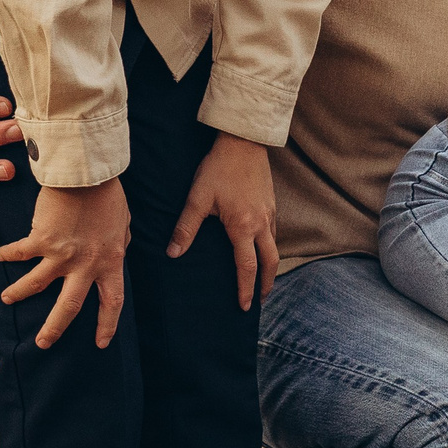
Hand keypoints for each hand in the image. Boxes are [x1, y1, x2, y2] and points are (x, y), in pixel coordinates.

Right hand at [0, 179, 129, 348]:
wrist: (87, 173)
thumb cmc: (108, 195)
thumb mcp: (123, 224)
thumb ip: (119, 243)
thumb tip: (118, 251)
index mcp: (111, 261)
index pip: (112, 301)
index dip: (108, 324)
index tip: (101, 343)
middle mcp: (86, 264)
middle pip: (69, 307)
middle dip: (54, 329)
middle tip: (42, 344)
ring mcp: (62, 254)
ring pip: (36, 285)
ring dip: (18, 293)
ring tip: (6, 299)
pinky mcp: (41, 240)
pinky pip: (20, 253)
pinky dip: (8, 254)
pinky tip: (0, 254)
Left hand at [168, 136, 278, 310]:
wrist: (243, 141)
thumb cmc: (218, 168)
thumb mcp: (197, 198)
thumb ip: (186, 228)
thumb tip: (172, 253)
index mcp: (243, 227)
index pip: (248, 267)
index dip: (246, 289)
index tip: (245, 305)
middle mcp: (262, 224)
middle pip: (270, 262)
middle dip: (266, 284)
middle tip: (259, 300)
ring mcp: (270, 213)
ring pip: (275, 247)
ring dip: (269, 266)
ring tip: (261, 278)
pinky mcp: (272, 203)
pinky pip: (275, 232)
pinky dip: (270, 247)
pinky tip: (261, 247)